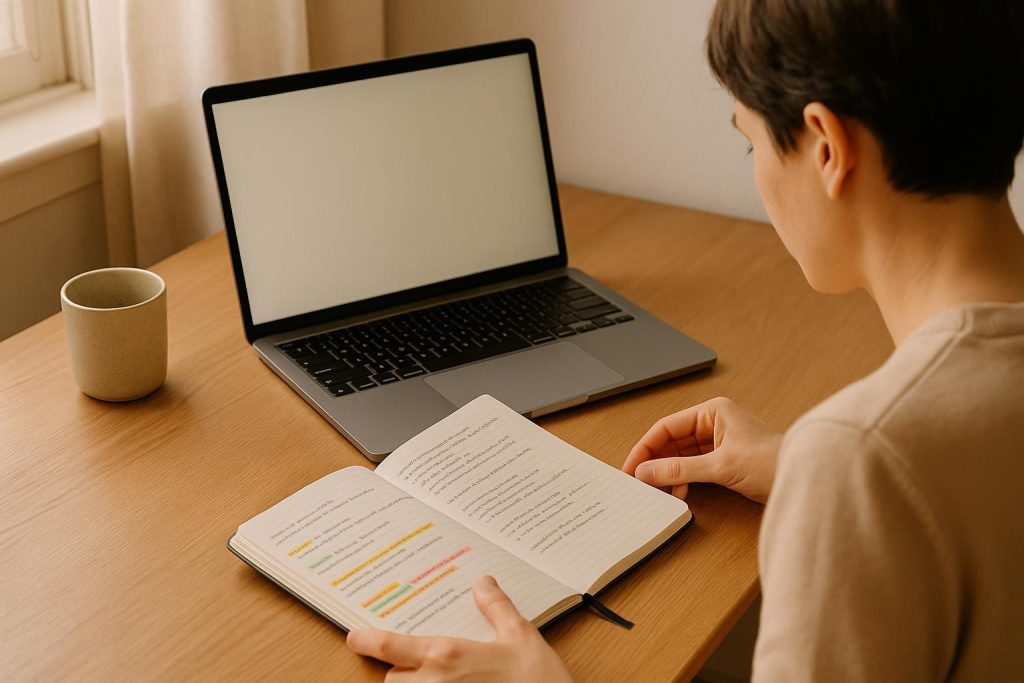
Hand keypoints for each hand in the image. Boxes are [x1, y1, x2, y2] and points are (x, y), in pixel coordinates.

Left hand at [346, 575, 572, 681]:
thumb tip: (484, 583)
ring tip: (430, 679)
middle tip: (410, 663)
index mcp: (448, 656)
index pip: (391, 647)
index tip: (354, 637)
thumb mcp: (521, 637)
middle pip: (392, 680)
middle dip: (398, 672)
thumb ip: (497, 608)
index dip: (367, 641)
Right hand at [622, 397, 781, 502]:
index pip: (666, 427)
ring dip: (668, 474)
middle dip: (655, 463)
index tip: (631, 467)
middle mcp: (714, 423)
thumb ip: (680, 470)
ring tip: (657, 491)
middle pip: (671, 442)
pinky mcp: (725, 461)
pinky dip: (683, 481)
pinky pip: (693, 468)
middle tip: (638, 482)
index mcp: (712, 412)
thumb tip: (647, 472)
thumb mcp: (721, 466)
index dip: (645, 448)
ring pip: (681, 457)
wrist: (806, 479)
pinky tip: (679, 494)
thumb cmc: (774, 462)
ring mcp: (719, 443)